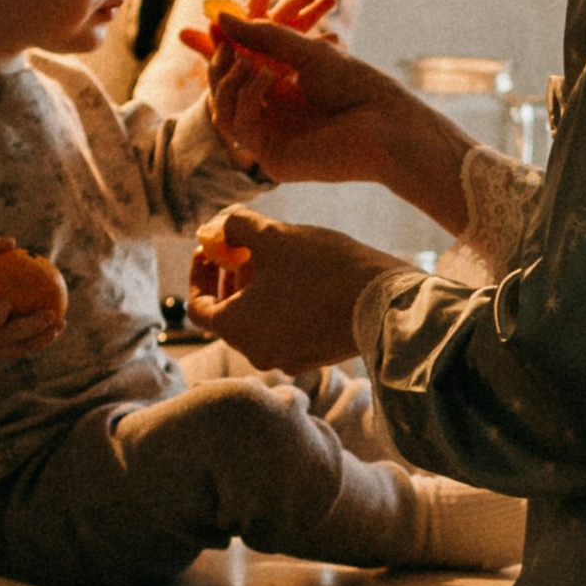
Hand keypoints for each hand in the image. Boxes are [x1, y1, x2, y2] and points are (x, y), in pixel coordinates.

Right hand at [0, 234, 66, 372]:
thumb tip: (12, 241)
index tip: (8, 303)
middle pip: (4, 337)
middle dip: (29, 328)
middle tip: (51, 313)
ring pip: (16, 347)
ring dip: (41, 338)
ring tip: (62, 323)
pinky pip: (21, 349)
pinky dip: (39, 340)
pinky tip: (57, 326)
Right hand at [186, 0, 400, 184]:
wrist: (384, 122)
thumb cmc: (355, 84)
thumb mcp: (305, 51)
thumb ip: (262, 36)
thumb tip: (219, 17)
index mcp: (284, 92)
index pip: (238, 73)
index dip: (224, 50)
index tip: (215, 26)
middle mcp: (275, 117)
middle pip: (224, 93)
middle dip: (220, 65)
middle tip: (225, 43)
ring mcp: (272, 140)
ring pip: (224, 110)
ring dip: (231, 80)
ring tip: (254, 63)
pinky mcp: (273, 160)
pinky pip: (239, 126)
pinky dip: (246, 96)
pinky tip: (267, 78)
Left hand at [187, 208, 392, 369]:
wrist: (387, 304)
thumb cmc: (325, 268)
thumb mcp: (274, 235)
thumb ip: (236, 226)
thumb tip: (221, 225)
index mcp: (237, 328)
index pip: (197, 307)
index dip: (199, 274)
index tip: (210, 249)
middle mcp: (257, 353)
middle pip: (228, 315)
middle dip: (231, 279)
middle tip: (244, 248)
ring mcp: (288, 359)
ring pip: (258, 323)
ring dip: (257, 291)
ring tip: (278, 259)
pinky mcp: (315, 357)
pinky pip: (286, 332)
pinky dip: (282, 307)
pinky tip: (303, 280)